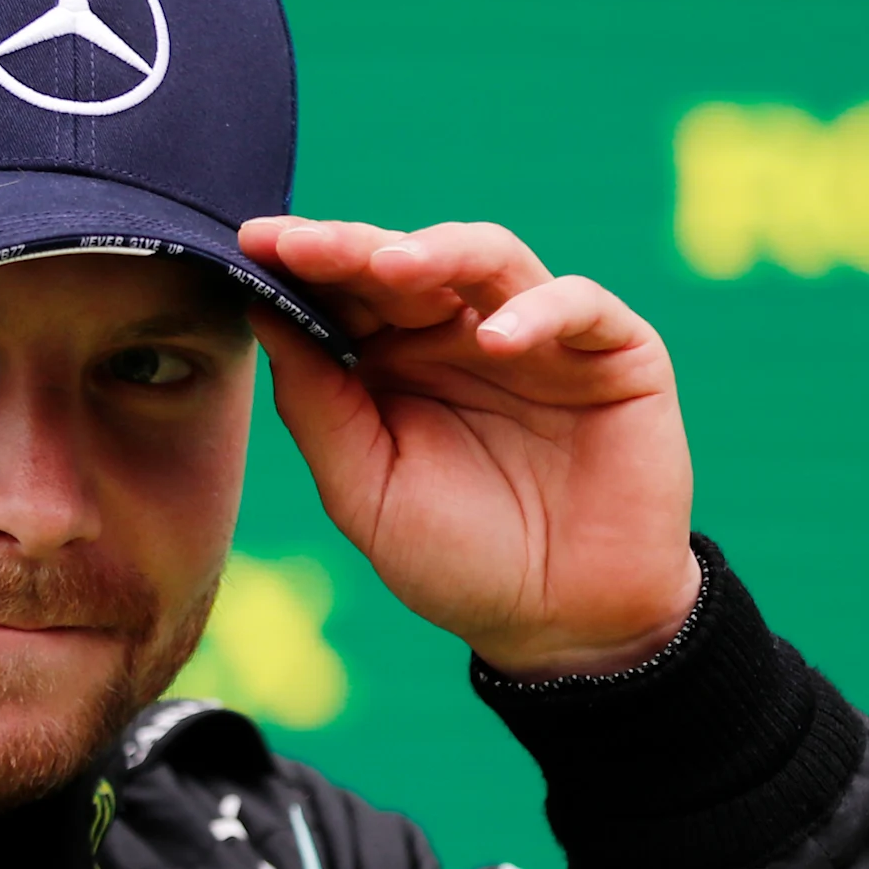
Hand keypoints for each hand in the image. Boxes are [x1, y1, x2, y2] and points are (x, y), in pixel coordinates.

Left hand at [238, 216, 701, 678]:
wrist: (562, 625)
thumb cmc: (457, 559)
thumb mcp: (366, 490)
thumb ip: (317, 405)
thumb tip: (264, 310)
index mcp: (398, 359)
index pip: (350, 290)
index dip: (307, 263)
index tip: (253, 244)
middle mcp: (465, 333)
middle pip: (408, 260)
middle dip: (353, 247)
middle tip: (305, 244)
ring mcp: (541, 335)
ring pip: (490, 258)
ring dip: (439, 253)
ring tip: (392, 267)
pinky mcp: (615, 352)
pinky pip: (580, 305)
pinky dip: (539, 311)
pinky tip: (495, 340)